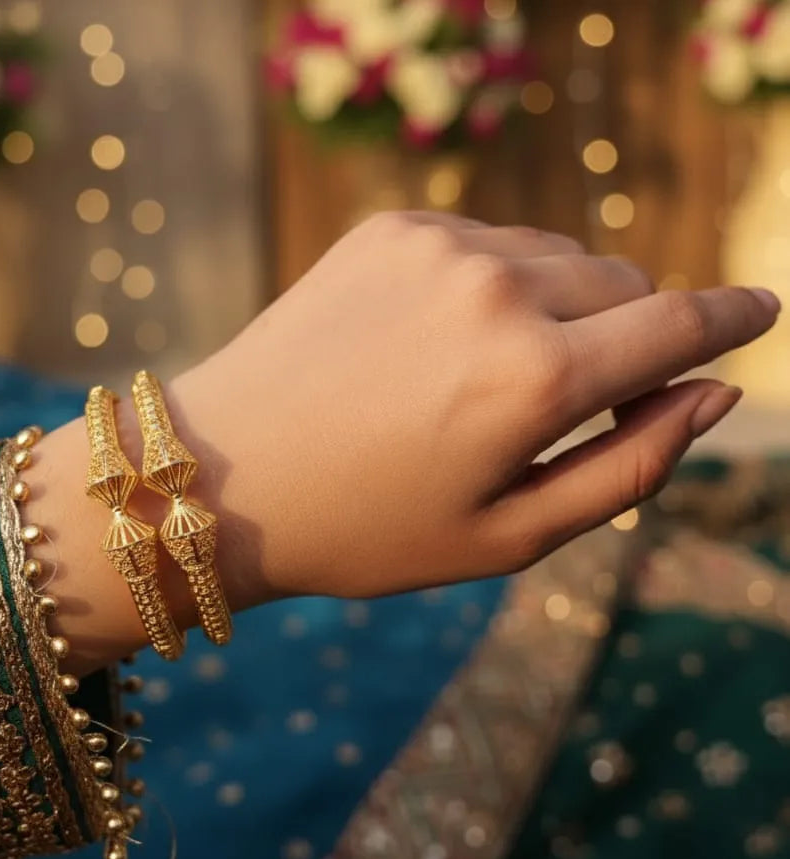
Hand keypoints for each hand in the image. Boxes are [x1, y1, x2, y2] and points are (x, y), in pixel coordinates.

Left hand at [171, 212, 776, 600]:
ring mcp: (440, 246)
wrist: (219, 473)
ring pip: (557, 258)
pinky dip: (491, 284)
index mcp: (536, 378)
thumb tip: (713, 394)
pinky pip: (488, 242)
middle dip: (625, 336)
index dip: (731, 318)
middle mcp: (498, 290)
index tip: (762, 309)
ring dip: (555, 308)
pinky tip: (433, 343)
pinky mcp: (391, 227)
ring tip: (482, 382)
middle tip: (567, 402)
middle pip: (624, 285)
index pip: (680, 324)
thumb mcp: (507, 535)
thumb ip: (630, 466)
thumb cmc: (366, 526)